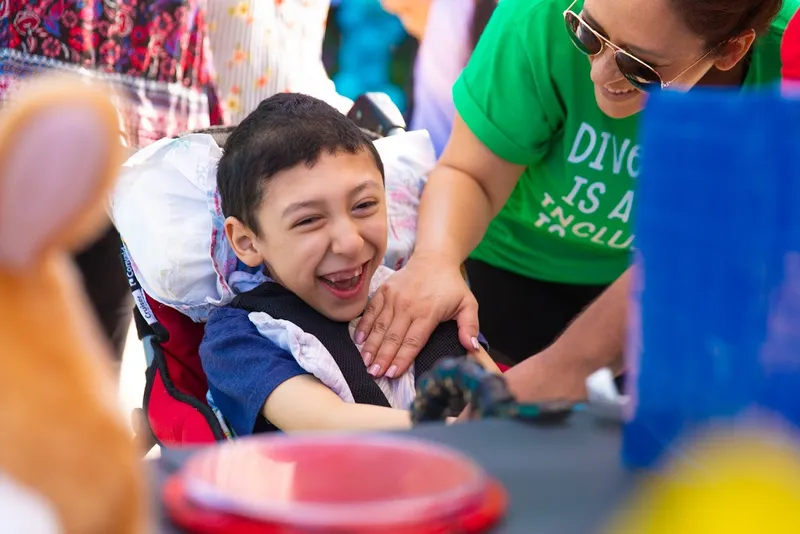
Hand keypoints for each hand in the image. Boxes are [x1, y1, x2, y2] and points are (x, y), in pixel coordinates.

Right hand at [355, 253, 479, 377]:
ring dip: (371, 346)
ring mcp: (394, 297)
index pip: (413, 341)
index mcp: (428, 312)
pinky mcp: (384, 290)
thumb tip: (471, 348)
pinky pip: (371, 310)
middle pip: (393, 337)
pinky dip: (364, 325)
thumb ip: (470, 326)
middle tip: (374, 374)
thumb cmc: (451, 285)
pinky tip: (359, 340)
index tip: (392, 374)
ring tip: (365, 362)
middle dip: (383, 357)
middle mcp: (408, 305)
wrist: (434, 259)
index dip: (402, 358)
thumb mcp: (468, 304)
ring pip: (380, 326)